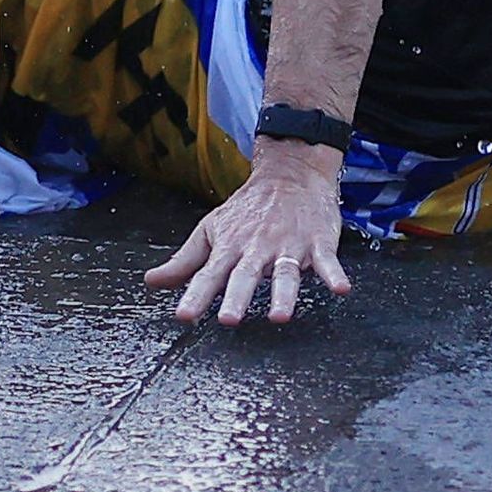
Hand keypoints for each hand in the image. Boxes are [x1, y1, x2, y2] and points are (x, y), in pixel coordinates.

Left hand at [143, 150, 356, 325]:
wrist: (292, 172)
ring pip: (286, 273)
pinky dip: (334, 275)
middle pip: (245, 275)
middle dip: (237, 297)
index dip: (196, 296)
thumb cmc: (249, 209)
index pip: (209, 274)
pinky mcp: (318, 243)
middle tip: (229, 319)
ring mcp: (289, 246)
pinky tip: (340, 289)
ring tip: (279, 316)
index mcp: (230, 247)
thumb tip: (151, 282)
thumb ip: (184, 261)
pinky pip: (327, 261)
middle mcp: (257, 248)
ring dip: (283, 294)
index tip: (184, 316)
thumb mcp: (212, 229)